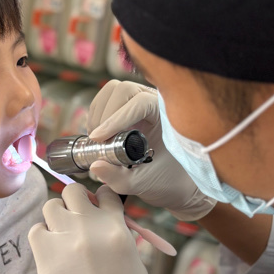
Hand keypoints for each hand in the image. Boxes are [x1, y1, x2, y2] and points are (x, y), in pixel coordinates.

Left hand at [29, 184, 162, 273]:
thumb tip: (101, 221)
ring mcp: (65, 242)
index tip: (95, 208)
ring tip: (62, 238)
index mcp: (118, 229)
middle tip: (75, 220)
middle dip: (74, 202)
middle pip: (73, 192)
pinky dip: (42, 237)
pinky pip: (35, 231)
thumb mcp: (134, 262)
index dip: (98, 199)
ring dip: (56, 217)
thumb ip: (117, 235)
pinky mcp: (45, 259)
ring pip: (51, 206)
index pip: (105, 194)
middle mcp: (90, 228)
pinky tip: (51, 253)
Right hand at [86, 79, 215, 219]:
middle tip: (98, 141)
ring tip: (97, 139)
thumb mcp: (144, 183)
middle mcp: (155, 102)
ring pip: (112, 91)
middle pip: (123, 90)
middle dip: (105, 114)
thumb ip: (119, 178)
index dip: (116, 118)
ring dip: (98, 113)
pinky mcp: (129, 108)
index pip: (140, 102)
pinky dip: (97, 114)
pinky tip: (99, 136)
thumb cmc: (170, 180)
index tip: (99, 139)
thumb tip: (95, 165)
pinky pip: (107, 100)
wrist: (178, 183)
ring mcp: (141, 102)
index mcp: (167, 116)